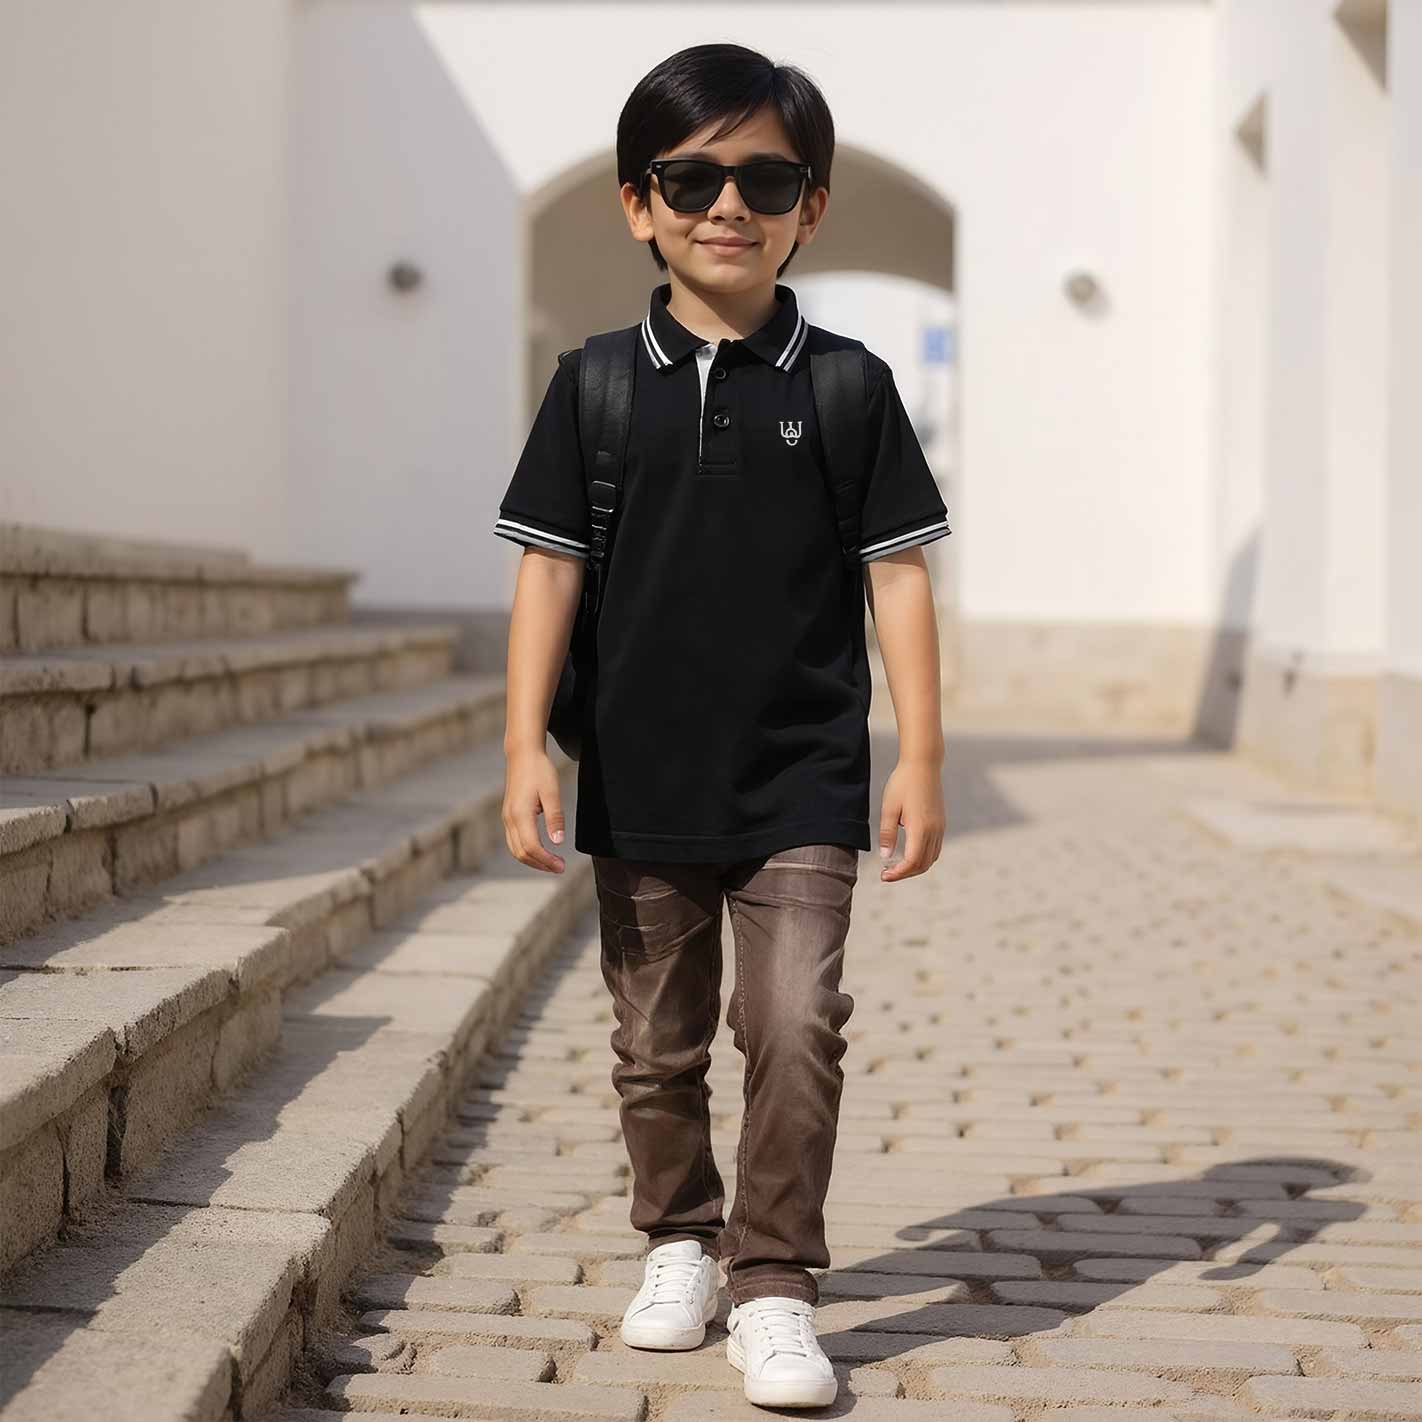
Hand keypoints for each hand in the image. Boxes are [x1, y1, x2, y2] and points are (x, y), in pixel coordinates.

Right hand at [502, 746, 566, 872]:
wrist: (522, 754)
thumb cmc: (539, 770)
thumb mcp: (552, 792)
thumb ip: (555, 817)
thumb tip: (558, 842)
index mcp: (520, 814)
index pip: (531, 847)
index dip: (546, 860)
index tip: (562, 865)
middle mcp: (509, 819)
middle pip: (521, 853)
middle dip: (540, 864)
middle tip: (560, 867)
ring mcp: (507, 818)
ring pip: (515, 849)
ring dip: (533, 860)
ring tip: (552, 863)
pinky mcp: (508, 815)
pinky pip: (514, 841)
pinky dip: (527, 851)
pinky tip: (541, 850)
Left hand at [877, 758, 944, 879]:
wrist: (923, 765)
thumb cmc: (903, 783)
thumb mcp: (889, 808)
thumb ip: (887, 834)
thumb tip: (885, 857)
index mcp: (920, 828)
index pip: (912, 861)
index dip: (898, 873)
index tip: (884, 876)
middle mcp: (934, 830)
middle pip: (923, 864)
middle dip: (905, 873)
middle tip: (887, 874)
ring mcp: (940, 827)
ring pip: (931, 858)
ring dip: (915, 867)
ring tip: (897, 867)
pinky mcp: (941, 823)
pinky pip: (935, 849)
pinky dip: (923, 858)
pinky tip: (909, 854)